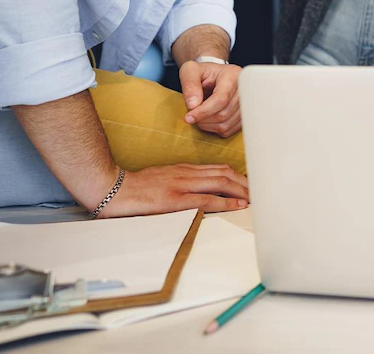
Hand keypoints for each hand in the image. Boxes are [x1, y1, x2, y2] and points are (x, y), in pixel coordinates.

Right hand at [97, 164, 249, 216]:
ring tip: (255, 198)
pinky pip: (206, 199)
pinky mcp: (175, 199)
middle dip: (245, 182)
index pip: (217, 168)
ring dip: (241, 191)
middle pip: (224, 173)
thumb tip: (197, 191)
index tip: (249, 184)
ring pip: (220, 183)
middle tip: (260, 191)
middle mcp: (186, 173)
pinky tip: (238, 205)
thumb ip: (180, 182)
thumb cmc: (135, 188)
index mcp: (183, 169)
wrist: (113, 189)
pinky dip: (226, 202)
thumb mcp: (162, 179)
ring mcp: (182, 185)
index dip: (237, 176)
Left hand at [179, 61, 241, 136]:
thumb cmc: (203, 72)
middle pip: (224, 113)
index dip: (204, 111)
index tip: (188, 118)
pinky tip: (209, 120)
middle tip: (191, 116)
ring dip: (208, 126)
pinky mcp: (244, 115)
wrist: (215, 76)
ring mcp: (246, 104)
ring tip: (200, 117)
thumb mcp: (190, 70)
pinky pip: (230, 130)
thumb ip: (189, 84)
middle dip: (204, 119)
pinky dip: (216, 129)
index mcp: (233, 75)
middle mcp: (244, 89)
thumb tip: (193, 104)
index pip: (221, 98)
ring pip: (227, 124)